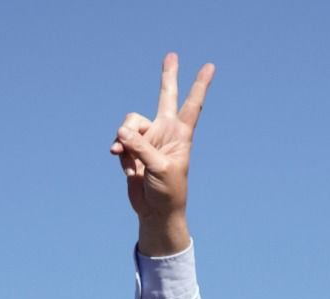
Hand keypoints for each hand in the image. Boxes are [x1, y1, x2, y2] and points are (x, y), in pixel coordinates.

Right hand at [110, 53, 214, 255]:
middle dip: (167, 77)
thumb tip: (121, 132)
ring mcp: (147, 139)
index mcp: (180, 135)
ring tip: (126, 153)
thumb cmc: (168, 191)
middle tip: (172, 55)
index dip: (199, 86)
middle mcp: (164, 132)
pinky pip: (120, 140)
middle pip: (165, 97)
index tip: (210, 67)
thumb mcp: (159, 168)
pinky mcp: (132, 149)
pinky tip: (120, 159)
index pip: (192, 105)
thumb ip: (141, 147)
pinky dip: (119, 150)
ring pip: (130, 123)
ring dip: (125, 136)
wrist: (155, 211)